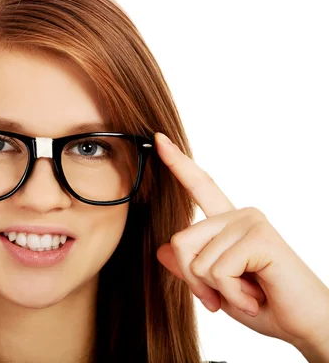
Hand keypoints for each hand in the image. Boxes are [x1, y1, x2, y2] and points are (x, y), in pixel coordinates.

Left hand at [154, 132, 328, 350]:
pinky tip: (255, 297)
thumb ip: (191, 269)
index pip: (200, 187)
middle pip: (180, 241)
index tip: (159, 139)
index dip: (178, 163)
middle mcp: (238, 215)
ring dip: (217, 291)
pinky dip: (232, 296)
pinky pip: (217, 271)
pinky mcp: (260, 236)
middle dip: (195, 280)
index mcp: (228, 223)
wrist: (306, 325)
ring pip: (196, 260)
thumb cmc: (266, 306)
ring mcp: (250, 222)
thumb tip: (161, 249)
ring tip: (247, 295)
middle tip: (225, 296)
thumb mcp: (217, 289)